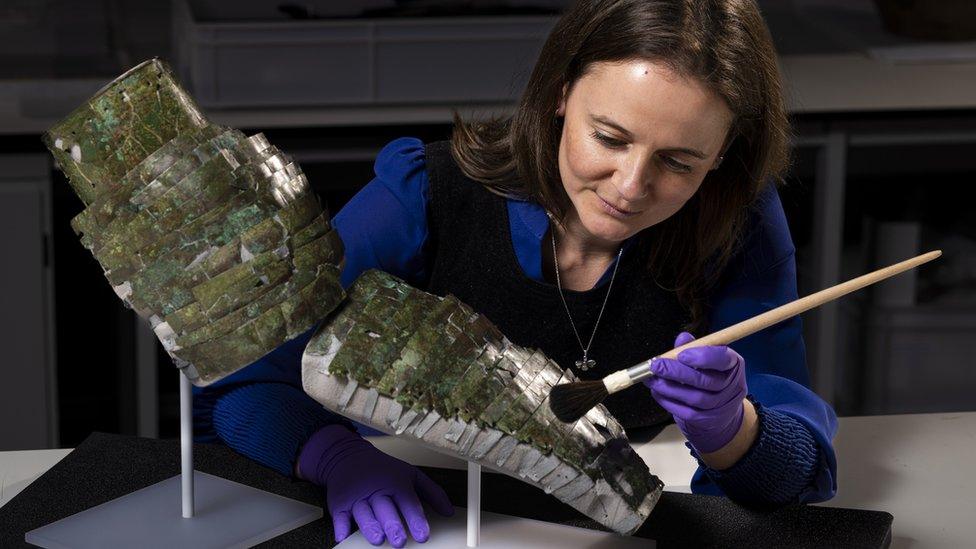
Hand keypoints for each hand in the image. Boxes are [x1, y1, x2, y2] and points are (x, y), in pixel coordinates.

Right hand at [297, 425, 454, 546]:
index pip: (408, 503)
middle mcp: (377, 491)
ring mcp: (357, 498)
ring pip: (364, 513)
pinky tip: (344, 536)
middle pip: (386, 509)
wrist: (347, 455)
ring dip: (370, 527)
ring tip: (378, 539)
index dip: (416, 519)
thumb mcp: (411, 474)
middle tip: (400, 540)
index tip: (423, 535)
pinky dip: (341, 527)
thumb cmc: (382, 469)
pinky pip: (340, 516)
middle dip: (393, 525)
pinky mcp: (340, 504)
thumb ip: (432, 493)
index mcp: (396, 484)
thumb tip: (449, 511)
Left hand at [643, 332, 747, 453]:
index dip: (702, 357)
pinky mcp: (709, 420)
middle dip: (677, 372)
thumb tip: (683, 338)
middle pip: (705, 380)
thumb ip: (694, 347)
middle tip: (656, 365)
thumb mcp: (706, 359)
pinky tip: (657, 392)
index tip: (681, 355)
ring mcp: (723, 406)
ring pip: (694, 398)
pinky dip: (669, 402)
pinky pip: (687, 412)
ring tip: (652, 379)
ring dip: (669, 388)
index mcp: (733, 364)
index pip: (722, 358)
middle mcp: (732, 385)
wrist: (720, 410)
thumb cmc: (711, 376)